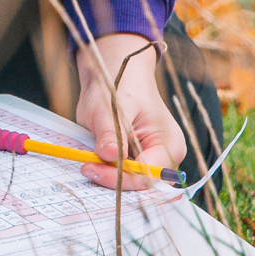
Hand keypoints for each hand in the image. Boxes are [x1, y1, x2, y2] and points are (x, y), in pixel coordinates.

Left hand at [72, 35, 184, 191]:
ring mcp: (149, 159)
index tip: (91, 167)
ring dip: (108, 176)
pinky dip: (106, 170)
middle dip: (113, 179)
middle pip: (140, 184)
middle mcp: (164, 156)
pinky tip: (91, 163)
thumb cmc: (121, 83)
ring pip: (129, 182)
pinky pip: (122, 173)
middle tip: (86, 167)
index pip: (147, 175)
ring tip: (87, 164)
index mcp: (168, 144)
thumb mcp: (112, 107)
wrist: (116, 71)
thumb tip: (110, 157)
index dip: (120, 177)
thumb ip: (111, 134)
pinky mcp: (134, 159)